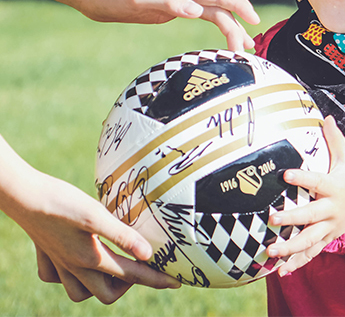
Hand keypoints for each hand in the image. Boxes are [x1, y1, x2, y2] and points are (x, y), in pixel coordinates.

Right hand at [0, 143, 179, 303]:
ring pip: (80, 292)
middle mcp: (74, 267)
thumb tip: (149, 254)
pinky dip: (70, 277)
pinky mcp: (46, 253)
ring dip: (100, 285)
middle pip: (106, 293)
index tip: (176, 282)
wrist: (23, 195)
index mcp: (91, 259)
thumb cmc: (62, 202)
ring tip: (114, 267)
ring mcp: (58, 263)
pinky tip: (78, 262)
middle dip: (128, 285)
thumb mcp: (96, 215)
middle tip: (140, 267)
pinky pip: (57, 278)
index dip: (156, 279)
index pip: (132, 275)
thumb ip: (123, 235)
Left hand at [81, 0, 259, 51]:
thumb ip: (169, 1)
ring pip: (212, 12)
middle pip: (221, 6)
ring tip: (241, 48)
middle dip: (239, 25)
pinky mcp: (169, 9)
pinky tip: (215, 37)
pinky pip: (200, 16)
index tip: (255, 23)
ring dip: (229, 28)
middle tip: (249, 50)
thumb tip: (198, 11)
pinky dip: (213, 26)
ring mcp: (177, 0)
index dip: (240, 7)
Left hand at [266, 116, 344, 275]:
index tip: (286, 174)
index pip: (317, 181)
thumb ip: (335, 139)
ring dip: (290, 247)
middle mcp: (331, 209)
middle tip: (272, 217)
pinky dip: (297, 263)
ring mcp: (329, 227)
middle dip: (292, 217)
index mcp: (334, 187)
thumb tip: (326, 115)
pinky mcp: (327, 238)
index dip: (302, 177)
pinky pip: (312, 253)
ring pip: (310, 240)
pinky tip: (281, 272)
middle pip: (310, 215)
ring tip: (271, 251)